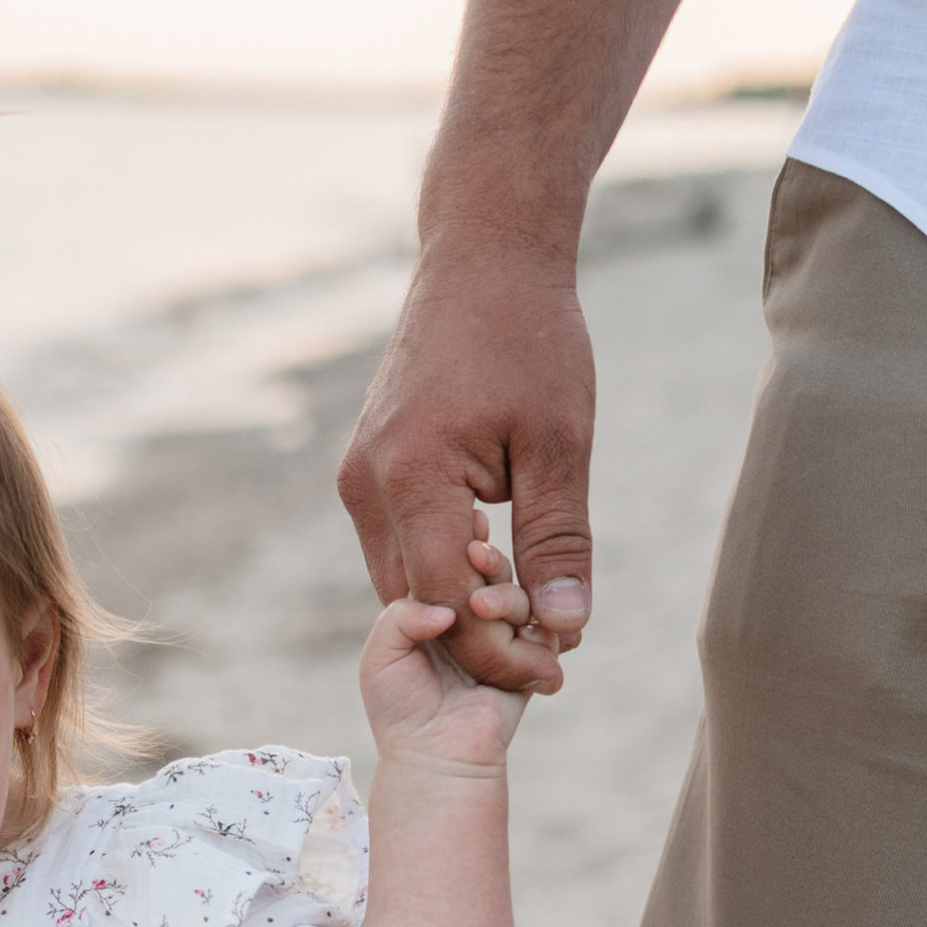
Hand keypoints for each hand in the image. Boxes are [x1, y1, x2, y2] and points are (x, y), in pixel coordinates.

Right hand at [338, 231, 591, 695]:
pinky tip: (501, 572)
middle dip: (479, 641)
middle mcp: (366, 485)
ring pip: (402, 580)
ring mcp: (357, 477)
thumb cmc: (529, 338)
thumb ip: (558, 540)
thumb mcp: (562, 444)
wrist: (483, 259)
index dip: (499, 649)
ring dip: (461, 609)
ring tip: (533, 620)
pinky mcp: (366, 470)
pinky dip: (445, 571)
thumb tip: (568, 625)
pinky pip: (399, 545)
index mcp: (409, 478)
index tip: (558, 667)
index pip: (448, 603)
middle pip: (415, 603)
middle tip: (551, 659)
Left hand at [358, 521, 538, 769]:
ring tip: (485, 605)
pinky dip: (541, 626)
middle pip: (492, 573)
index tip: (465, 524)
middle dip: (489, 560)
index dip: (459, 543)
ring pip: (521, 599)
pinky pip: (548, 635)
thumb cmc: (399, 706)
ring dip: (508, 595)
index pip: (453, 562)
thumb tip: (449, 605)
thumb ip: (404, 612)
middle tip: (477, 552)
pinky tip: (526, 624)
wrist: (433, 756)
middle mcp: (473, 618)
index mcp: (437, 607)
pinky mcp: (530, 663)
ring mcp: (504, 638)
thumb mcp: (382, 650)